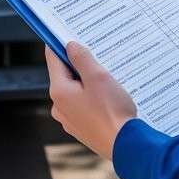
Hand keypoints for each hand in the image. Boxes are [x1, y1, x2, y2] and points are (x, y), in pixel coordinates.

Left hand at [46, 41, 136, 160]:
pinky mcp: (81, 128)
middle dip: (79, 64)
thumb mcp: (98, 77)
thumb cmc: (112, 111)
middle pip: (64, 75)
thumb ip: (82, 59)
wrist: (126, 146)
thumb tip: (70, 46)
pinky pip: (82, 105)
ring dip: (88, 82)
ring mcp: (69, 119)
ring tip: (108, 80)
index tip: (67, 32)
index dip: (59, 43)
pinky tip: (108, 98)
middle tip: (98, 57)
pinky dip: (92, 97)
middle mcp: (59, 107)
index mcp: (59, 92)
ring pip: (75, 91)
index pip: (53, 59)